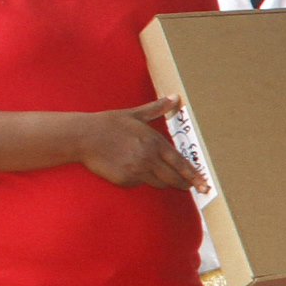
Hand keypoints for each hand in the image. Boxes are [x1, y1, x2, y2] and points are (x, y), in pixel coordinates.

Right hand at [82, 99, 202, 191]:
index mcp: (154, 142)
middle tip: (191, 187)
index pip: (181, 163)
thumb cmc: (108, 124)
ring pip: (159, 183)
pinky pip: (139, 183)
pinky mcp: (125, 179)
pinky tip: (134, 172)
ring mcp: (137, 170)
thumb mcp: (134, 114)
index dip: (194, 175)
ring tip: (165, 179)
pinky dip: (140, 180)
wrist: (82, 136)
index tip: (203, 184)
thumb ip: (156, 108)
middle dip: (184, 183)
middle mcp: (148, 158)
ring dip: (163, 182)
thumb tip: (174, 98)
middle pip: (173, 177)